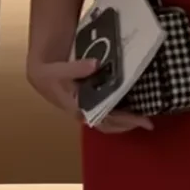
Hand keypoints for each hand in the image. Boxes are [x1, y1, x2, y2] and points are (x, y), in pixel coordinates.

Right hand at [26, 57, 153, 130]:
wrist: (41, 74)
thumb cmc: (50, 74)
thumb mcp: (58, 71)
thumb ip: (76, 68)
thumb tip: (96, 64)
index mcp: (78, 108)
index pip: (105, 120)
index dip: (124, 121)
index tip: (142, 120)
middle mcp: (85, 113)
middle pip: (110, 125)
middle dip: (129, 124)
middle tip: (148, 122)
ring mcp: (88, 110)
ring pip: (109, 122)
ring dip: (125, 121)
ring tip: (142, 118)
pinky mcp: (90, 104)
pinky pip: (108, 114)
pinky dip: (120, 113)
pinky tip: (131, 108)